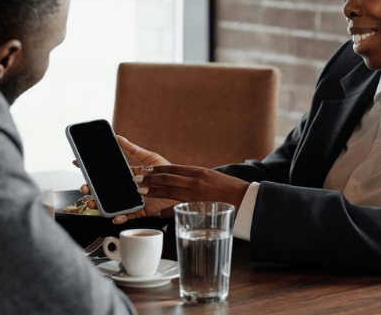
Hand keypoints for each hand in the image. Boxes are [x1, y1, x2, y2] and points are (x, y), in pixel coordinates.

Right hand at [73, 136, 175, 215]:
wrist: (183, 188)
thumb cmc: (168, 172)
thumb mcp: (150, 158)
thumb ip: (133, 149)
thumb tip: (118, 137)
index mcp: (129, 175)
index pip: (107, 172)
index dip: (92, 169)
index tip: (78, 163)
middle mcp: (128, 188)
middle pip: (105, 190)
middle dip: (91, 189)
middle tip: (84, 187)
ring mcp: (133, 200)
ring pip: (112, 203)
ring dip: (100, 204)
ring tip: (93, 202)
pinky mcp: (141, 210)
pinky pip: (128, 215)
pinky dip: (120, 217)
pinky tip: (114, 216)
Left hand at [134, 164, 250, 217]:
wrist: (244, 199)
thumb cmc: (228, 189)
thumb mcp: (211, 177)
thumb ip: (195, 178)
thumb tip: (181, 180)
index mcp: (197, 171)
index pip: (172, 168)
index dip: (157, 169)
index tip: (145, 170)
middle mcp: (194, 180)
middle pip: (167, 178)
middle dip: (150, 179)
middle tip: (136, 180)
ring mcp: (195, 194)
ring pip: (169, 191)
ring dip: (153, 191)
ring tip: (140, 192)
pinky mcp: (197, 206)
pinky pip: (177, 208)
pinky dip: (166, 210)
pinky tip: (157, 212)